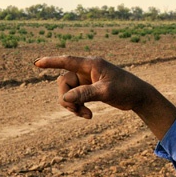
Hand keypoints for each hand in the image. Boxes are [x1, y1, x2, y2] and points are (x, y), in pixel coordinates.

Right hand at [34, 56, 175, 138]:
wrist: (139, 96)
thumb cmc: (126, 89)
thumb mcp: (106, 92)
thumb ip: (85, 93)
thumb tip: (65, 98)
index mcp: (92, 64)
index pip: (67, 61)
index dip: (51, 62)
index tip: (36, 63)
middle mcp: (87, 70)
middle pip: (64, 82)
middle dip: (66, 98)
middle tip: (75, 111)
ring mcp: (88, 79)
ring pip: (68, 92)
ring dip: (73, 105)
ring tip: (85, 115)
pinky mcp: (90, 89)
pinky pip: (75, 97)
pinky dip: (78, 107)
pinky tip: (88, 115)